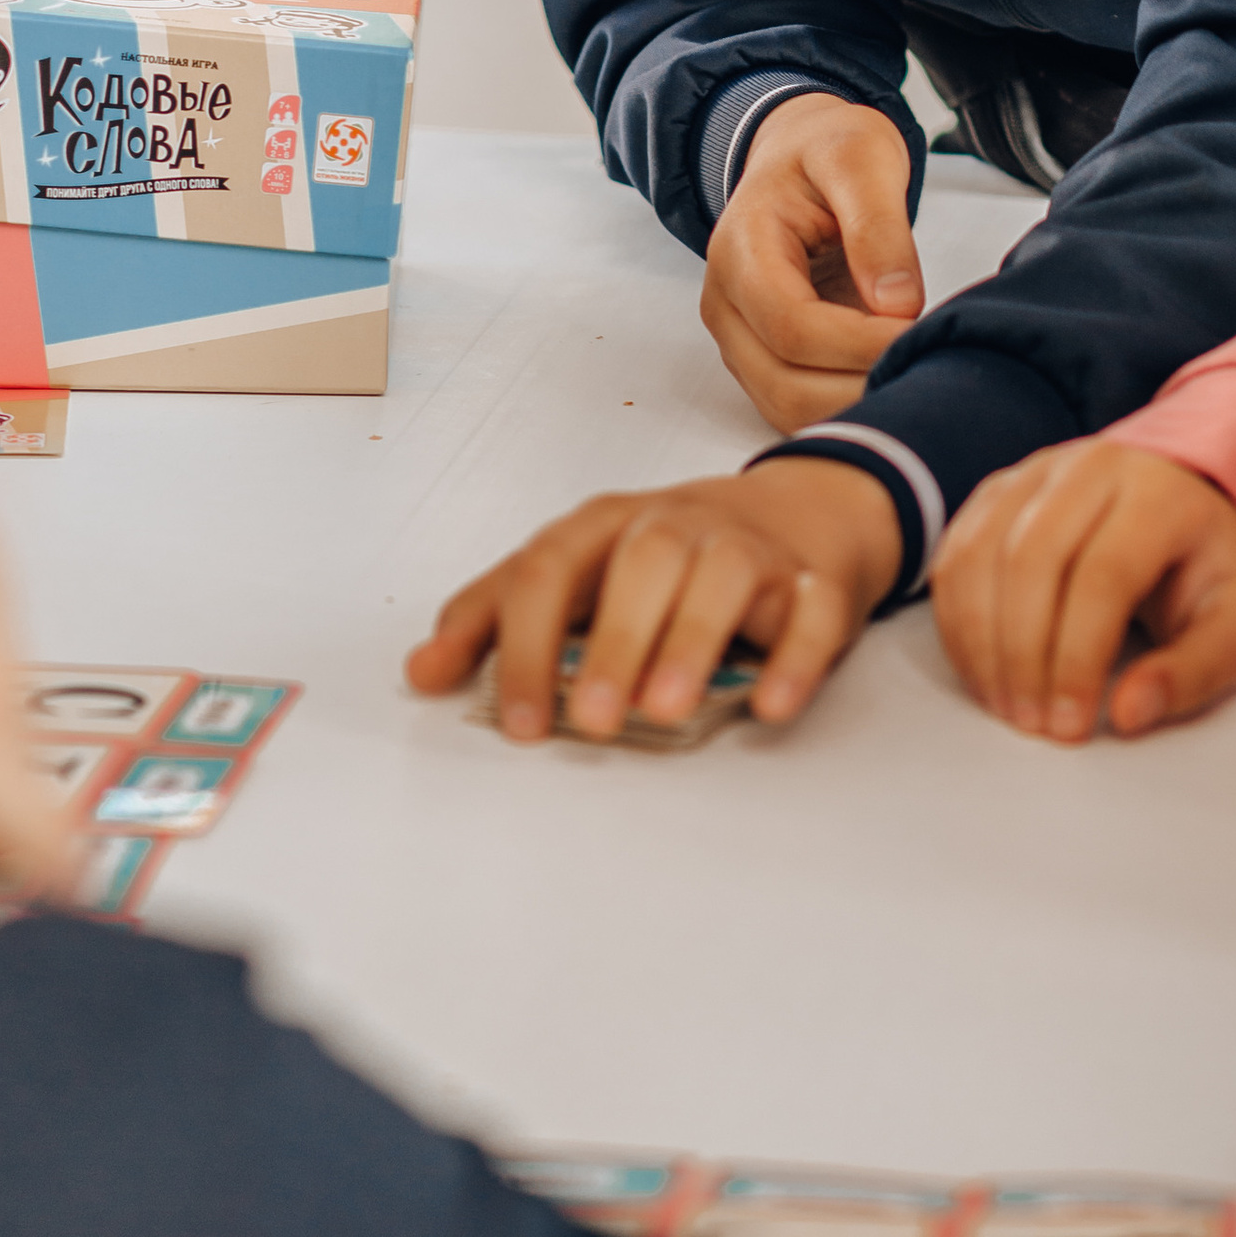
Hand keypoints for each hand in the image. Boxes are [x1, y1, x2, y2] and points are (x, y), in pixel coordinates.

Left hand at [406, 459, 902, 741]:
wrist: (803, 514)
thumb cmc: (668, 560)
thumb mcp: (581, 574)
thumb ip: (500, 618)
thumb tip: (421, 672)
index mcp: (608, 525)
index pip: (551, 564)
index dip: (525, 641)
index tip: (517, 722)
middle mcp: (678, 524)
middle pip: (643, 560)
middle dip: (613, 641)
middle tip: (589, 721)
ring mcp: (750, 547)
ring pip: (723, 575)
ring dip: (690, 641)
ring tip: (663, 711)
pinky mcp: (814, 583)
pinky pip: (810, 612)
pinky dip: (794, 656)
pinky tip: (769, 703)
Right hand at [701, 93, 922, 432]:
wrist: (799, 153)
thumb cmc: (827, 151)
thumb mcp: (861, 157)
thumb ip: (879, 226)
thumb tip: (897, 305)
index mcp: (740, 250)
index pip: (791, 326)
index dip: (858, 342)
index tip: (918, 331)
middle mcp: (725, 305)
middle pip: (784, 382)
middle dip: (860, 383)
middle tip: (925, 362)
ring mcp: (740, 339)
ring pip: (788, 408)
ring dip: (855, 403)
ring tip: (912, 370)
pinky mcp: (763, 360)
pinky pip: (799, 406)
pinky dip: (845, 403)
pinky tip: (889, 375)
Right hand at [934, 441, 1235, 742]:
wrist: (1181, 503)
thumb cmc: (1203, 574)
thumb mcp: (1234, 627)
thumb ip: (1193, 672)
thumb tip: (1127, 714)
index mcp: (1157, 495)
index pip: (1103, 574)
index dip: (1077, 658)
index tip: (1069, 727)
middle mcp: (1090, 467)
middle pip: (1031, 558)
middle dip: (1023, 655)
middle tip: (1031, 724)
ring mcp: (1036, 472)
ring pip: (982, 553)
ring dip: (982, 642)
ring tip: (1005, 706)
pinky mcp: (998, 490)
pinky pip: (956, 552)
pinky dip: (958, 620)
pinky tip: (983, 670)